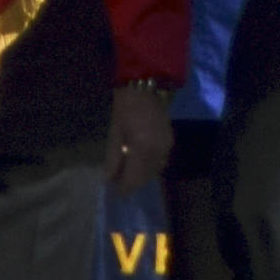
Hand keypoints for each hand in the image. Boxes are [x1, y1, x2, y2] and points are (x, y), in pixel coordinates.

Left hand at [107, 79, 174, 193]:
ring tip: (129, 175)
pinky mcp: (170, 142)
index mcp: (142, 148)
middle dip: (134, 183)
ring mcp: (167, 147)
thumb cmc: (126, 106)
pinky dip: (151, 167)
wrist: (146, 86)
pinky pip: (161, 162)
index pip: (134, 178)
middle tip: (121, 184)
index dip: (125, 187)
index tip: (117, 193)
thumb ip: (113, 158)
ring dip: (143, 176)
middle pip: (146, 177)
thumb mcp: (115, 132)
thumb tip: (109, 178)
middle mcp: (157, 151)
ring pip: (155, 171)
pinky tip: (141, 164)